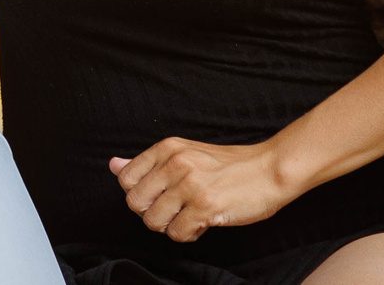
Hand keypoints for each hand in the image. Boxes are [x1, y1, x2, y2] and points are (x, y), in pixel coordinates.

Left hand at [110, 137, 294, 242]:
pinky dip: (188, 235)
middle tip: (174, 211)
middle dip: (152, 214)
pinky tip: (203, 223)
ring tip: (190, 217)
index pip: (125, 179)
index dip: (140, 195)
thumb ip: (147, 163)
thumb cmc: (228, 165)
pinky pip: (177, 233)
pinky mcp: (205, 206)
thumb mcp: (184, 153)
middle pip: (135, 203)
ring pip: (153, 221)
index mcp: (167, 148)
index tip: (160, 197)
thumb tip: (113, 165)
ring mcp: (190, 185)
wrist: (270, 169)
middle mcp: (175, 163)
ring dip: (171, 226)